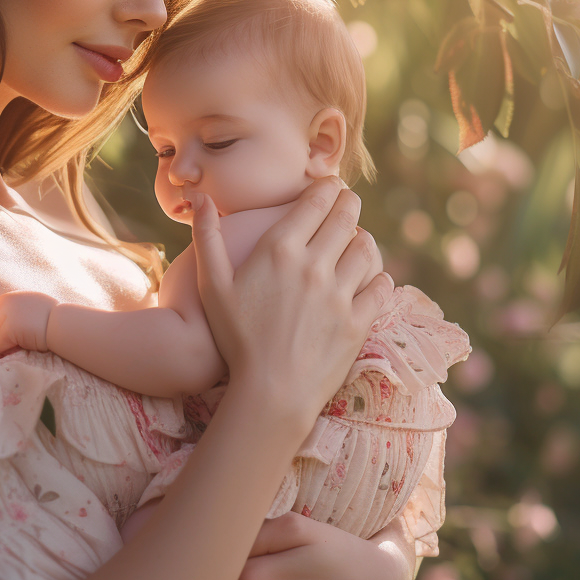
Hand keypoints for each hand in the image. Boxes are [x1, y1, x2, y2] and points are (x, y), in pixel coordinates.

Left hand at [0, 291, 54, 360]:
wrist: (66, 325)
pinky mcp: (9, 328)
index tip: (8, 344)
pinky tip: (21, 350)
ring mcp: (5, 314)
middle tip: (8, 352)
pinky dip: (6, 353)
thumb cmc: (51, 323)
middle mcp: (2, 303)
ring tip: (16, 350)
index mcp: (6, 299)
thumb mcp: (27, 313)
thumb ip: (10, 318)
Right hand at [189, 179, 392, 420]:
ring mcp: (340, 293)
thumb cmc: (235, 338)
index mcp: (279, 249)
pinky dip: (378, 277)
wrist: (269, 393)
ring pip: (366, 247)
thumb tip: (197, 197)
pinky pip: (381, 285)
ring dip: (363, 239)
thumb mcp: (212, 286)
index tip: (329, 187)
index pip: (316, 200)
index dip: (327, 188)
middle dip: (348, 203)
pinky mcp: (359, 321)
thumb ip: (206, 237)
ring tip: (356, 241)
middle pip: (346, 216)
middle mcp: (313, 265)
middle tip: (347, 203)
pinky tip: (370, 278)